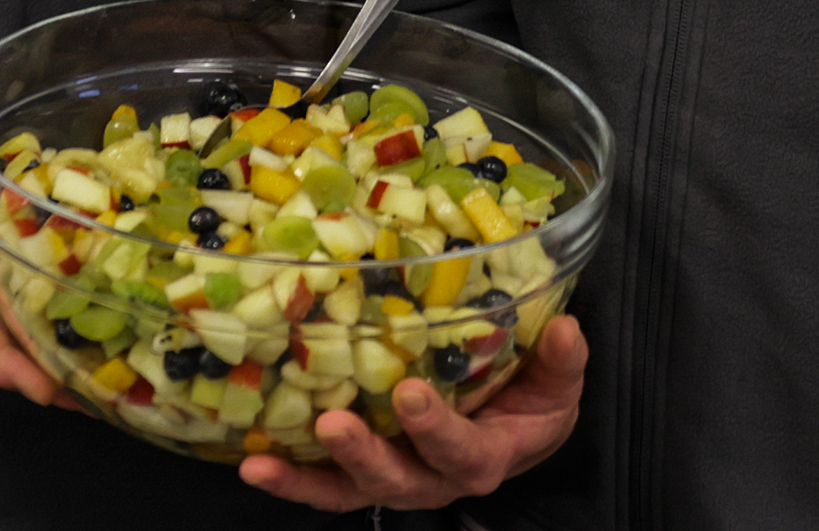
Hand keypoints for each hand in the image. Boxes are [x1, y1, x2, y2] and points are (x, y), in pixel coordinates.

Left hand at [237, 314, 585, 512]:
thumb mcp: (558, 382)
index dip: (435, 429)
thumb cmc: (535, 397)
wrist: (518, 425)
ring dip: (307, 478)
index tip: (411, 394)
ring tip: (261, 465)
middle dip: (363, 456)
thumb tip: (566, 329)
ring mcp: (396, 475)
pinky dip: (290, 477)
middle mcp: (434, 476)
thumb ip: (563, 360)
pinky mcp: (365, 467)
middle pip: (397, 479)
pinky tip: (251, 463)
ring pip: (350, 489)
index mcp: (484, 456)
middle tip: (332, 425)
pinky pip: (325, 482)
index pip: (461, 451)